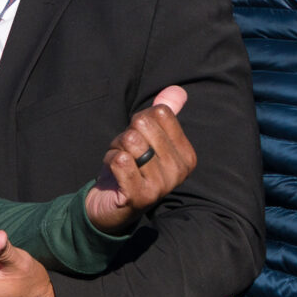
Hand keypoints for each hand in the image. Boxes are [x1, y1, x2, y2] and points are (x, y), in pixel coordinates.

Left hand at [84, 86, 195, 234]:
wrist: (111, 205)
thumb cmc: (131, 168)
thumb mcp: (148, 139)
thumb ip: (164, 114)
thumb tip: (177, 90)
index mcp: (187, 155)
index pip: (160, 112)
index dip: (140, 121)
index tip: (139, 142)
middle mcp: (179, 171)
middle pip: (143, 124)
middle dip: (125, 135)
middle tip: (127, 155)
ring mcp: (162, 186)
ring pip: (130, 140)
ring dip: (116, 148)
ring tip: (120, 165)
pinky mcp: (141, 196)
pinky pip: (120, 159)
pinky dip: (110, 161)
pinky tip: (114, 174)